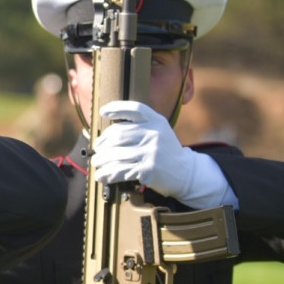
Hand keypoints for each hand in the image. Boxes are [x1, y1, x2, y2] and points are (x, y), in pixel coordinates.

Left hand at [92, 100, 236, 208]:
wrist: (186, 173)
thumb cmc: (165, 151)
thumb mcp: (158, 132)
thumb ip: (139, 127)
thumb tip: (106, 133)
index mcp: (157, 121)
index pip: (134, 108)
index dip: (116, 108)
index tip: (103, 112)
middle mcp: (154, 134)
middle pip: (118, 134)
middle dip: (102, 142)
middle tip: (97, 149)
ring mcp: (151, 151)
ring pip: (115, 154)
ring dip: (101, 160)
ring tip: (97, 162)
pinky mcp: (148, 169)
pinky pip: (120, 170)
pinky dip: (107, 174)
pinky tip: (102, 175)